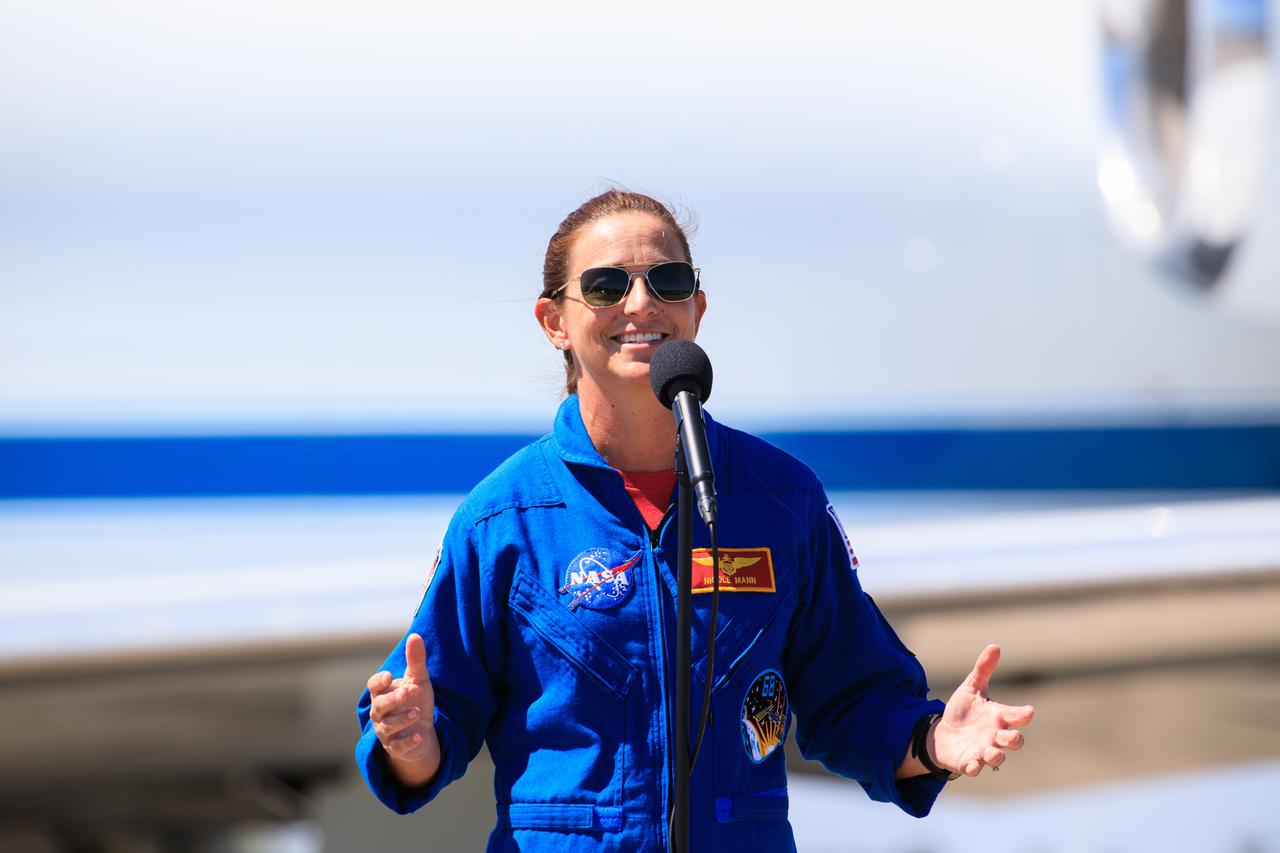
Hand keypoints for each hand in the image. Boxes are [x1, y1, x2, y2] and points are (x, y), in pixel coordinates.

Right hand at [367, 633, 440, 785]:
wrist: (422, 731)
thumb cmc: (415, 701)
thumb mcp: (418, 680)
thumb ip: (415, 660)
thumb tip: (415, 635)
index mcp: (383, 694)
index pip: (374, 686)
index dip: (379, 682)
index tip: (389, 676)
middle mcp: (380, 713)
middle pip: (379, 706)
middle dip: (392, 700)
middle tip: (407, 692)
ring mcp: (386, 732)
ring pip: (387, 727)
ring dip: (401, 720)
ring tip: (417, 712)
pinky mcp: (396, 748)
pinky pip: (398, 746)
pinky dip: (407, 741)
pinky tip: (419, 735)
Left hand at [931, 644, 1033, 776]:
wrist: (943, 733)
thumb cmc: (963, 711)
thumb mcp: (971, 688)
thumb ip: (983, 670)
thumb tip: (995, 646)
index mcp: (999, 717)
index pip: (1016, 716)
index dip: (1023, 714)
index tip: (1028, 712)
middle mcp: (995, 736)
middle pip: (1014, 741)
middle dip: (1014, 740)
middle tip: (1010, 734)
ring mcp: (983, 751)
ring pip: (997, 758)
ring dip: (996, 756)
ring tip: (990, 752)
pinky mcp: (968, 762)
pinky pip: (974, 769)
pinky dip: (974, 768)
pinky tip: (972, 765)